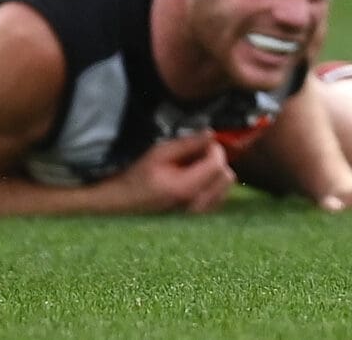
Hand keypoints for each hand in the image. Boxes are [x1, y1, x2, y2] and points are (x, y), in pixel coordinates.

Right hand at [118, 134, 235, 214]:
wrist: (125, 202)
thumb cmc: (139, 176)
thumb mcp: (160, 153)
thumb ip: (188, 144)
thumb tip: (211, 134)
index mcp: (185, 189)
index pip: (217, 165)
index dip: (214, 149)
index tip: (202, 143)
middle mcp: (196, 205)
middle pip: (226, 176)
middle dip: (217, 160)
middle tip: (198, 154)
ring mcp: (198, 214)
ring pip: (226, 187)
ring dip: (216, 172)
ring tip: (196, 167)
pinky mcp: (198, 217)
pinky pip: (220, 197)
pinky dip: (214, 184)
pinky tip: (198, 179)